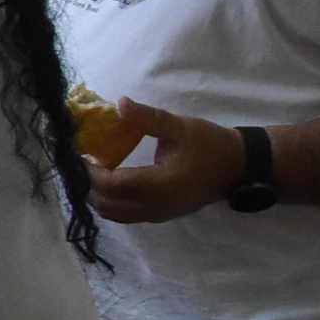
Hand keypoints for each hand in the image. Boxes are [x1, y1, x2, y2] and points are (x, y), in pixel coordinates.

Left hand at [88, 100, 243, 222]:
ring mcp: (160, 214)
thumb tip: (120, 103)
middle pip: (108, 205)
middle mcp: (158, 206)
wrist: (239, 167)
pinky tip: (111, 181)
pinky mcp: (162, 215)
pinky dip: (112, 202)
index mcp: (162, 186)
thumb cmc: (210, 145)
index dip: (92, 172)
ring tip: (94, 171)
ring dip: (99, 196)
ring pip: (115, 215)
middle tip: (84, 162)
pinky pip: (127, 215)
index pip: (114, 185)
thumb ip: (148, 118)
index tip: (80, 154)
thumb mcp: (179, 127)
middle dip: (90, 185)